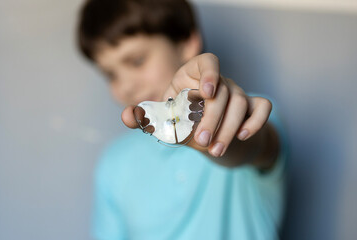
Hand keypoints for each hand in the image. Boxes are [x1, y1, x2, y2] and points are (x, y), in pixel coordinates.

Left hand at [122, 53, 271, 157]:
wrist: (210, 136)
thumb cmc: (185, 122)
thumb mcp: (166, 120)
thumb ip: (148, 118)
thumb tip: (126, 117)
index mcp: (195, 76)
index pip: (208, 61)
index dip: (210, 72)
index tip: (207, 92)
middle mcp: (220, 81)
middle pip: (223, 91)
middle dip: (212, 119)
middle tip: (200, 143)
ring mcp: (239, 92)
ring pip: (241, 102)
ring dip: (229, 128)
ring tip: (214, 150)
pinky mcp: (253, 107)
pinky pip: (263, 108)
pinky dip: (256, 121)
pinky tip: (243, 136)